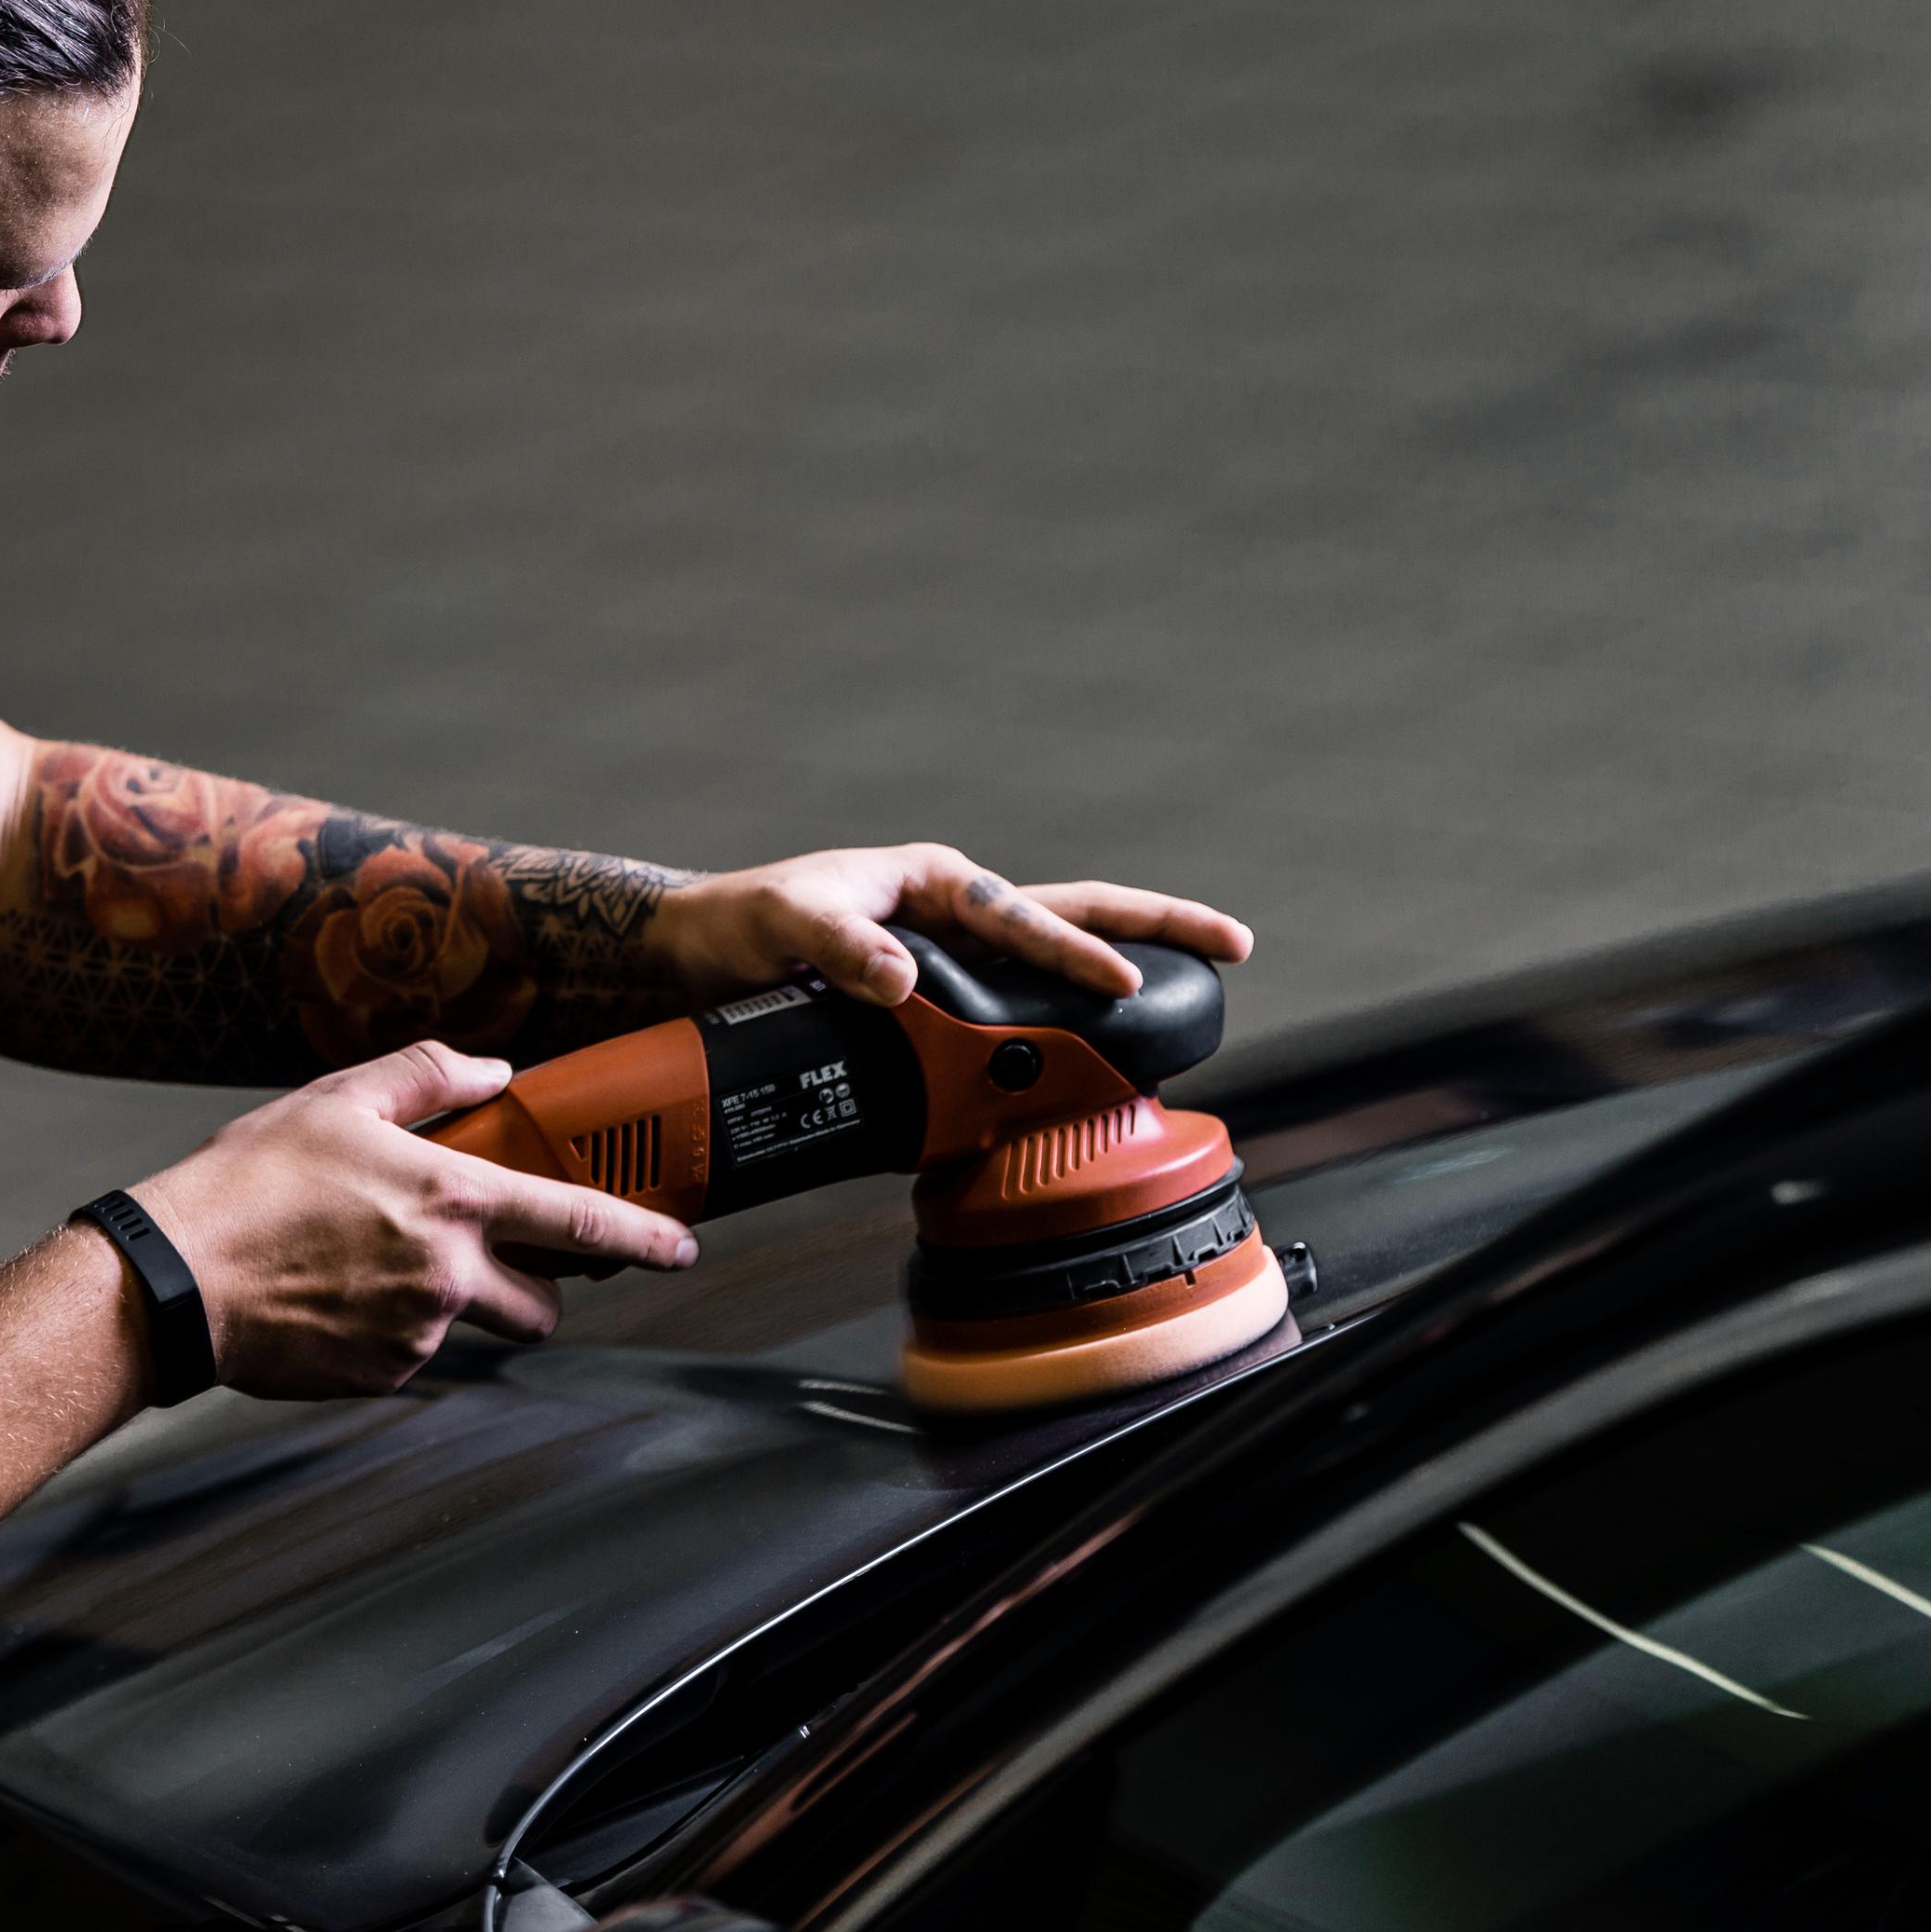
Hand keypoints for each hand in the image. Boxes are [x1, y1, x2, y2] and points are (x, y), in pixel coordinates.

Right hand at [129, 1041, 696, 1397]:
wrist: (175, 1282)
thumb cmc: (244, 1188)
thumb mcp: (334, 1100)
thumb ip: (425, 1076)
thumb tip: (490, 1071)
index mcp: (449, 1197)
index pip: (579, 1220)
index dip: (645, 1237)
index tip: (679, 1247)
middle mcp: (448, 1273)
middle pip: (543, 1304)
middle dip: (534, 1289)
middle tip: (488, 1263)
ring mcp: (418, 1332)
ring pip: (470, 1328)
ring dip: (446, 1305)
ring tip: (368, 1270)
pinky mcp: (381, 1376)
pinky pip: (410, 1356)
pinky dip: (387, 1333)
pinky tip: (334, 1300)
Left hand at [653, 843, 1251, 1009]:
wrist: (696, 955)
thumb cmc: (738, 922)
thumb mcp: (781, 924)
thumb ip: (837, 945)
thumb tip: (898, 976)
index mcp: (934, 881)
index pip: (1026, 914)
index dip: (1079, 950)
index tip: (1126, 983)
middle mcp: (955, 912)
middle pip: (1077, 911)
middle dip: (1159, 926)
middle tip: (1235, 943)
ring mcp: (951, 953)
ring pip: (1055, 958)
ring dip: (1123, 971)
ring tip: (1196, 992)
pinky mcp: (935, 995)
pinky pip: (1013, 1006)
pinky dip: (1062, 1021)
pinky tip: (1096, 1050)